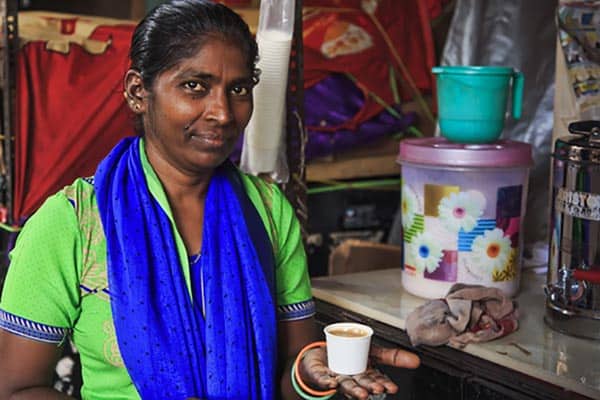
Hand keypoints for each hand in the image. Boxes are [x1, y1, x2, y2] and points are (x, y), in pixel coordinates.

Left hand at [298, 344, 419, 399]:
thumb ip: (393, 356)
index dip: (383, 384)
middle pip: (362, 384)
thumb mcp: (374, 352)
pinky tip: (331, 383)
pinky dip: (326, 382)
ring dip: (353, 390)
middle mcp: (352, 378)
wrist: (323, 353)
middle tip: (377, 389)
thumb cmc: (349, 355)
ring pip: (346, 385)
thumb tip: (416, 360)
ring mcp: (337, 378)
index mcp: (365, 374)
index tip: (391, 387)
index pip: (376, 380)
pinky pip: (323, 379)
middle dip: (370, 387)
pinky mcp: (321, 375)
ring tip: (361, 393)